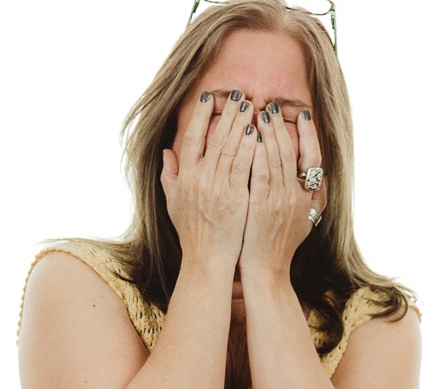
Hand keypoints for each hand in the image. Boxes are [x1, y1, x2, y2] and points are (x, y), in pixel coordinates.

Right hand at [160, 90, 259, 268]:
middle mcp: (199, 178)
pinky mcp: (235, 197)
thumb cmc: (192, 233)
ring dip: (240, 123)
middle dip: (227, 113)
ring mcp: (217, 187)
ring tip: (251, 106)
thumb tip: (166, 153)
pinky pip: (244, 166)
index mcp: (184, 177)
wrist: (206, 259)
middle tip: (238, 94)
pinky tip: (257, 132)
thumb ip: (169, 175)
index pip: (191, 138)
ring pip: (230, 147)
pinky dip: (250, 147)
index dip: (200, 115)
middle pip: (214, 137)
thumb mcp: (173, 203)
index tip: (209, 97)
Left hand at [239, 105, 324, 275]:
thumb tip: (316, 180)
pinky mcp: (262, 206)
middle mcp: (298, 195)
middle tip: (273, 105)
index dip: (310, 134)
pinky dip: (257, 154)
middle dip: (282, 126)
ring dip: (268, 133)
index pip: (314, 157)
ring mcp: (280, 200)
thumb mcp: (304, 221)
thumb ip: (309, 198)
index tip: (304, 114)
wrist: (267, 271)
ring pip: (277, 158)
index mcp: (308, 197)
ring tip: (259, 113)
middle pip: (292, 151)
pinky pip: (261, 173)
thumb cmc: (280, 247)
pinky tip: (249, 137)